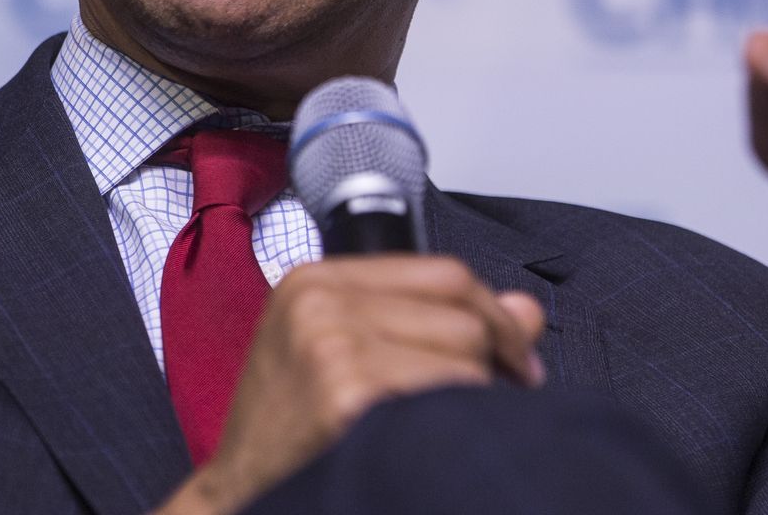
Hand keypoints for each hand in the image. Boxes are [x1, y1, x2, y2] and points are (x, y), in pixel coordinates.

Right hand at [165, 256, 545, 514]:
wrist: (240, 496)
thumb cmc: (289, 436)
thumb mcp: (344, 357)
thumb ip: (432, 322)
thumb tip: (527, 310)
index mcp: (315, 282)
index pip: (444, 274)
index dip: (495, 316)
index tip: (516, 356)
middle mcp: (320, 303)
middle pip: (461, 312)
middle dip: (492, 360)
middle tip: (491, 402)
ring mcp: (331, 344)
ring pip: (465, 352)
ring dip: (472, 398)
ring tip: (437, 428)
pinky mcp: (347, 393)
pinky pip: (450, 395)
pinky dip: (455, 423)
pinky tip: (424, 443)